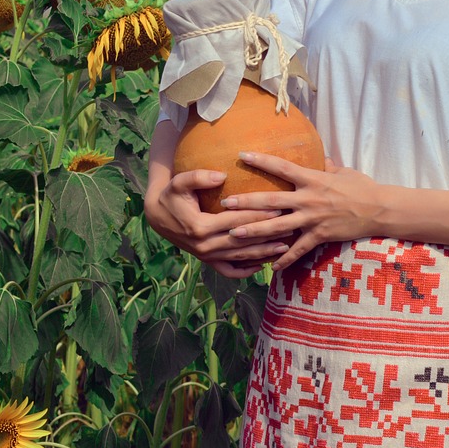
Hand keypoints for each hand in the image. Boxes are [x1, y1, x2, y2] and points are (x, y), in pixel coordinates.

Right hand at [144, 168, 293, 278]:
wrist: (157, 216)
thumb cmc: (172, 195)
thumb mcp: (179, 182)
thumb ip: (198, 177)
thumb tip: (221, 176)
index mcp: (200, 226)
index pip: (236, 221)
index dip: (257, 215)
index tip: (278, 209)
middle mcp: (204, 246)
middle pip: (242, 242)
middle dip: (267, 235)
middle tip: (290, 228)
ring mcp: (206, 256)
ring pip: (240, 258)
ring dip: (263, 254)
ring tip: (285, 247)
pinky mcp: (207, 261)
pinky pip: (229, 271)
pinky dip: (246, 271)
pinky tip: (263, 265)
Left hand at [219, 152, 382, 269]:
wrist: (379, 209)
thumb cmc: (362, 187)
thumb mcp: (343, 171)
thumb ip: (327, 166)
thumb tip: (320, 157)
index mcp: (312, 179)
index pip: (281, 167)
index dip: (261, 160)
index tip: (241, 155)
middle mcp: (308, 199)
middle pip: (271, 201)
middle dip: (246, 202)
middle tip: (225, 203)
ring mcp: (312, 219)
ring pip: (277, 227)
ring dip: (254, 231)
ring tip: (233, 234)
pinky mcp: (319, 236)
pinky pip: (298, 250)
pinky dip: (284, 259)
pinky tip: (270, 268)